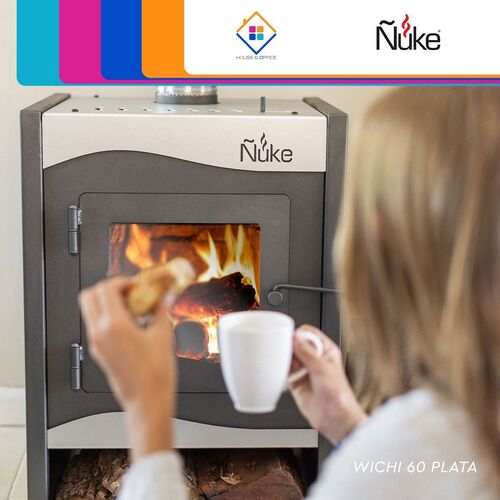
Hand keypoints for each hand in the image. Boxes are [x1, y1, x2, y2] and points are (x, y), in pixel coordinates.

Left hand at [79, 276, 176, 459]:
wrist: (147, 401)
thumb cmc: (155, 375)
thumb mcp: (163, 335)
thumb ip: (161, 310)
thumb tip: (165, 297)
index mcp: (115, 326)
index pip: (106, 289)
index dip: (121, 281)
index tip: (136, 284)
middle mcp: (100, 333)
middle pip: (89, 296)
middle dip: (108, 288)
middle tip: (128, 291)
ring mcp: (97, 343)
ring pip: (89, 310)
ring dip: (106, 302)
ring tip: (131, 307)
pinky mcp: (99, 352)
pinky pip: (96, 325)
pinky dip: (108, 317)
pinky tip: (131, 323)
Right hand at [290, 325, 366, 444]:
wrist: (335, 420)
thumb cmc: (339, 396)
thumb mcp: (322, 369)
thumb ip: (307, 352)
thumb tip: (295, 337)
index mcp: (326, 350)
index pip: (308, 333)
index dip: (298, 334)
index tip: (289, 338)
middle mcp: (315, 359)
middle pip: (295, 344)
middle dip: (288, 347)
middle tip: (283, 351)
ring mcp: (305, 371)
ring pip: (288, 358)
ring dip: (283, 360)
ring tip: (282, 364)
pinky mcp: (296, 383)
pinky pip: (284, 373)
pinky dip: (279, 372)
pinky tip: (279, 373)